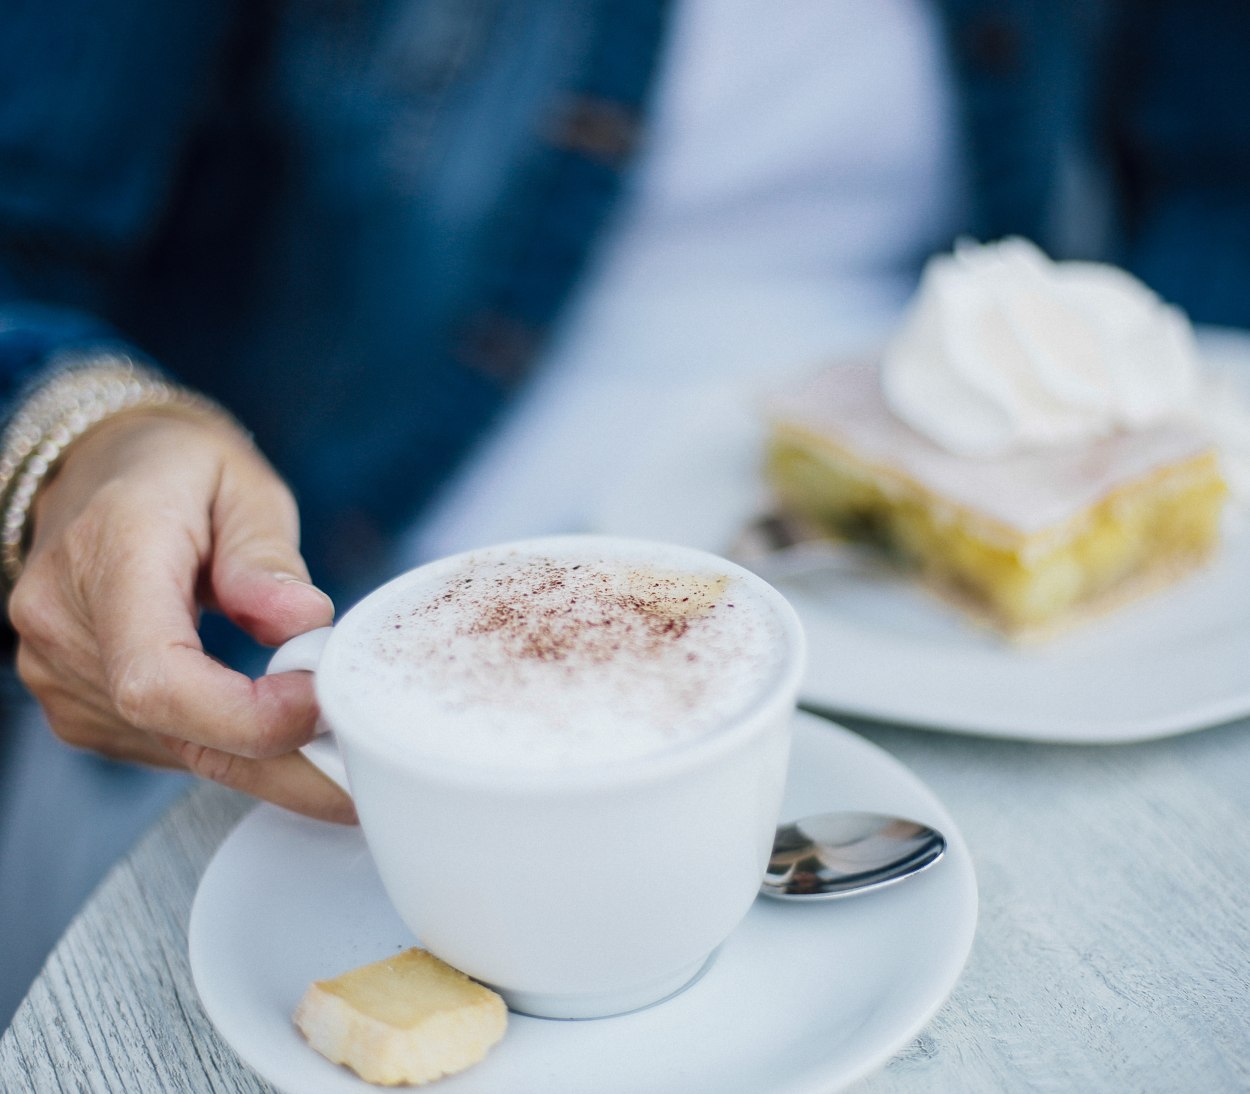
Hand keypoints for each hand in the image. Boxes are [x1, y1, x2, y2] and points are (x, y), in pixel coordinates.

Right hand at [7, 407, 355, 822]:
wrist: (101, 471)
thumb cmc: (177, 469)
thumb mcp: (241, 483)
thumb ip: (266, 555)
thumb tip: (303, 623)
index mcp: (107, 554)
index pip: (159, 678)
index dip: (248, 716)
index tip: (321, 701)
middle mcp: (67, 625)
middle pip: (178, 732)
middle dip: (286, 761)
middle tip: (367, 764)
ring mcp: (62, 673)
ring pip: (181, 752)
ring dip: (269, 757)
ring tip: (334, 728)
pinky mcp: (80, 704)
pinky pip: (170, 747)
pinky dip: (235, 746)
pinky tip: (280, 720)